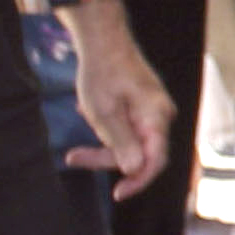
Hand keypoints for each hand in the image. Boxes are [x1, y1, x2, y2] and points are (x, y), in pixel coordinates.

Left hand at [64, 0, 172, 191]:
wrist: (103, 39)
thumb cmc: (102, 72)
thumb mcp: (103, 111)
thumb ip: (120, 142)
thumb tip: (134, 170)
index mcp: (156, 118)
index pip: (155, 161)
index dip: (138, 181)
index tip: (117, 194)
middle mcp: (161, 116)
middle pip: (140, 153)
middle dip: (107, 157)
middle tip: (74, 156)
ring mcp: (153, 110)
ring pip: (131, 141)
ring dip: (104, 139)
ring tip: (82, 113)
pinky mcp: (143, 106)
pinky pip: (128, 127)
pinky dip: (107, 126)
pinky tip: (89, 108)